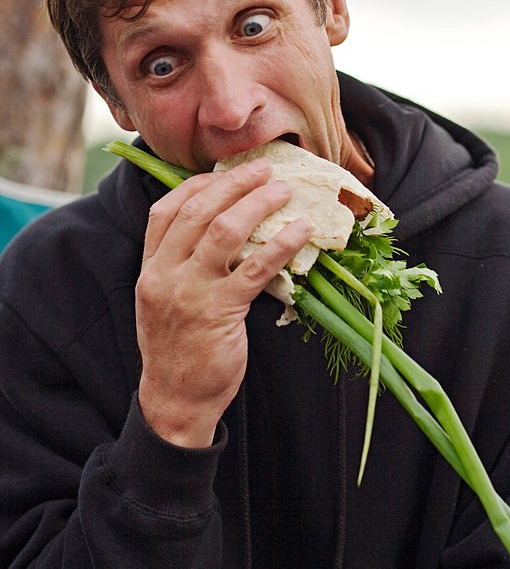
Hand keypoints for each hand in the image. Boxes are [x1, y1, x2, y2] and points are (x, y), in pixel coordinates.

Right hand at [136, 157, 311, 447]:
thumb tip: (221, 226)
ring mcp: (190, 292)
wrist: (175, 400)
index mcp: (150, 267)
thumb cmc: (176, 347)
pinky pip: (256, 268)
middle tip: (263, 168)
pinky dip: (281, 244)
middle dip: (233, 183)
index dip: (197, 184)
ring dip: (258, 203)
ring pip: (224, 231)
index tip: (224, 172)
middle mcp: (165, 274)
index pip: (166, 210)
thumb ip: (180, 264)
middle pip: (198, 210)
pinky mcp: (220, 312)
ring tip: (283, 190)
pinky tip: (301, 231)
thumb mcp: (162, 300)